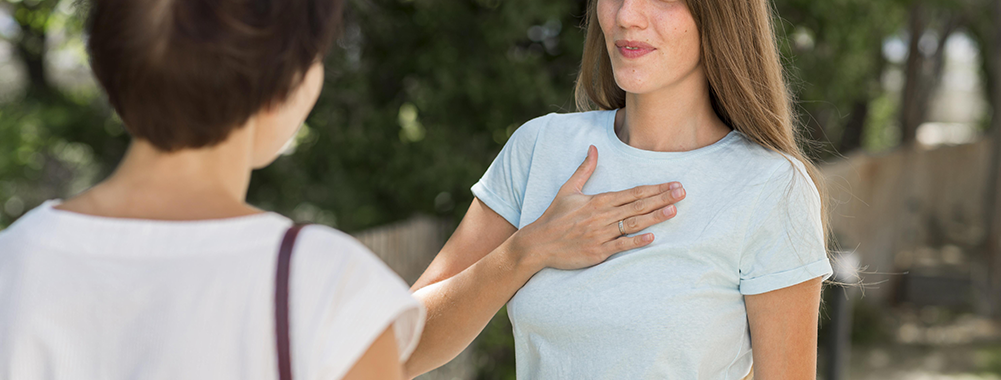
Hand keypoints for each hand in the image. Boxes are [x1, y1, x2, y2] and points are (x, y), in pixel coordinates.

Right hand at [509, 145, 684, 270]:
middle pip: (637, 206)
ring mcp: (600, 234)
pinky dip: (636, 241)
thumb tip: (593, 148)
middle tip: (683, 193)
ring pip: (632, 224)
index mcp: (598, 200)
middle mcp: (601, 216)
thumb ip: (584, 169)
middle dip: (662, 198)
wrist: (538, 243)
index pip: (632, 192)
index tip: (673, 184)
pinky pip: (620, 246)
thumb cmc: (554, 216)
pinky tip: (652, 237)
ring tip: (674, 210)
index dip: (654, 188)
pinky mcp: (597, 252)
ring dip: (654, 217)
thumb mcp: (568, 189)